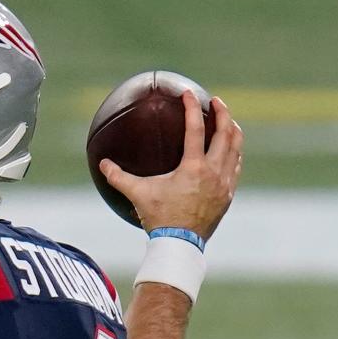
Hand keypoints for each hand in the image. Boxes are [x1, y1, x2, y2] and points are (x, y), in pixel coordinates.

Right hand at [99, 91, 242, 239]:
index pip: (195, 129)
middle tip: (217, 101)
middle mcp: (213, 172)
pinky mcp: (228, 196)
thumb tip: (102, 164)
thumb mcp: (137, 195)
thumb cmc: (159, 218)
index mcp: (193, 167)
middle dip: (222, 114)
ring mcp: (224, 184)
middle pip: (225, 134)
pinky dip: (234, 155)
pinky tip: (230, 152)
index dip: (192, 108)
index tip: (190, 93)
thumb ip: (118, 177)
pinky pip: (235, 168)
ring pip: (236, 150)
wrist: (180, 244)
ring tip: (229, 122)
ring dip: (233, 132)